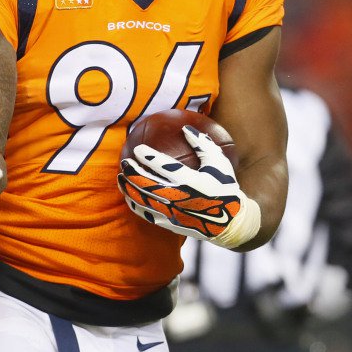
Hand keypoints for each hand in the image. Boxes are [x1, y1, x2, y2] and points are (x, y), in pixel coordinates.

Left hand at [119, 125, 259, 247]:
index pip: (164, 167)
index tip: (138, 149)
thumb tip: (186, 128)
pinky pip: (146, 214)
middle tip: (124, 161)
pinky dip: (135, 204)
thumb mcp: (219, 163)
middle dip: (133, 172)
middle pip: (148, 183)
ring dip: (129, 188)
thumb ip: (203, 145)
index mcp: (192, 182)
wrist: (231, 222)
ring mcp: (173, 213)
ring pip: (144, 200)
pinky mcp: (169, 224)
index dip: (149, 157)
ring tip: (120, 177)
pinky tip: (128, 196)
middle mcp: (180, 198)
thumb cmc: (226, 187)